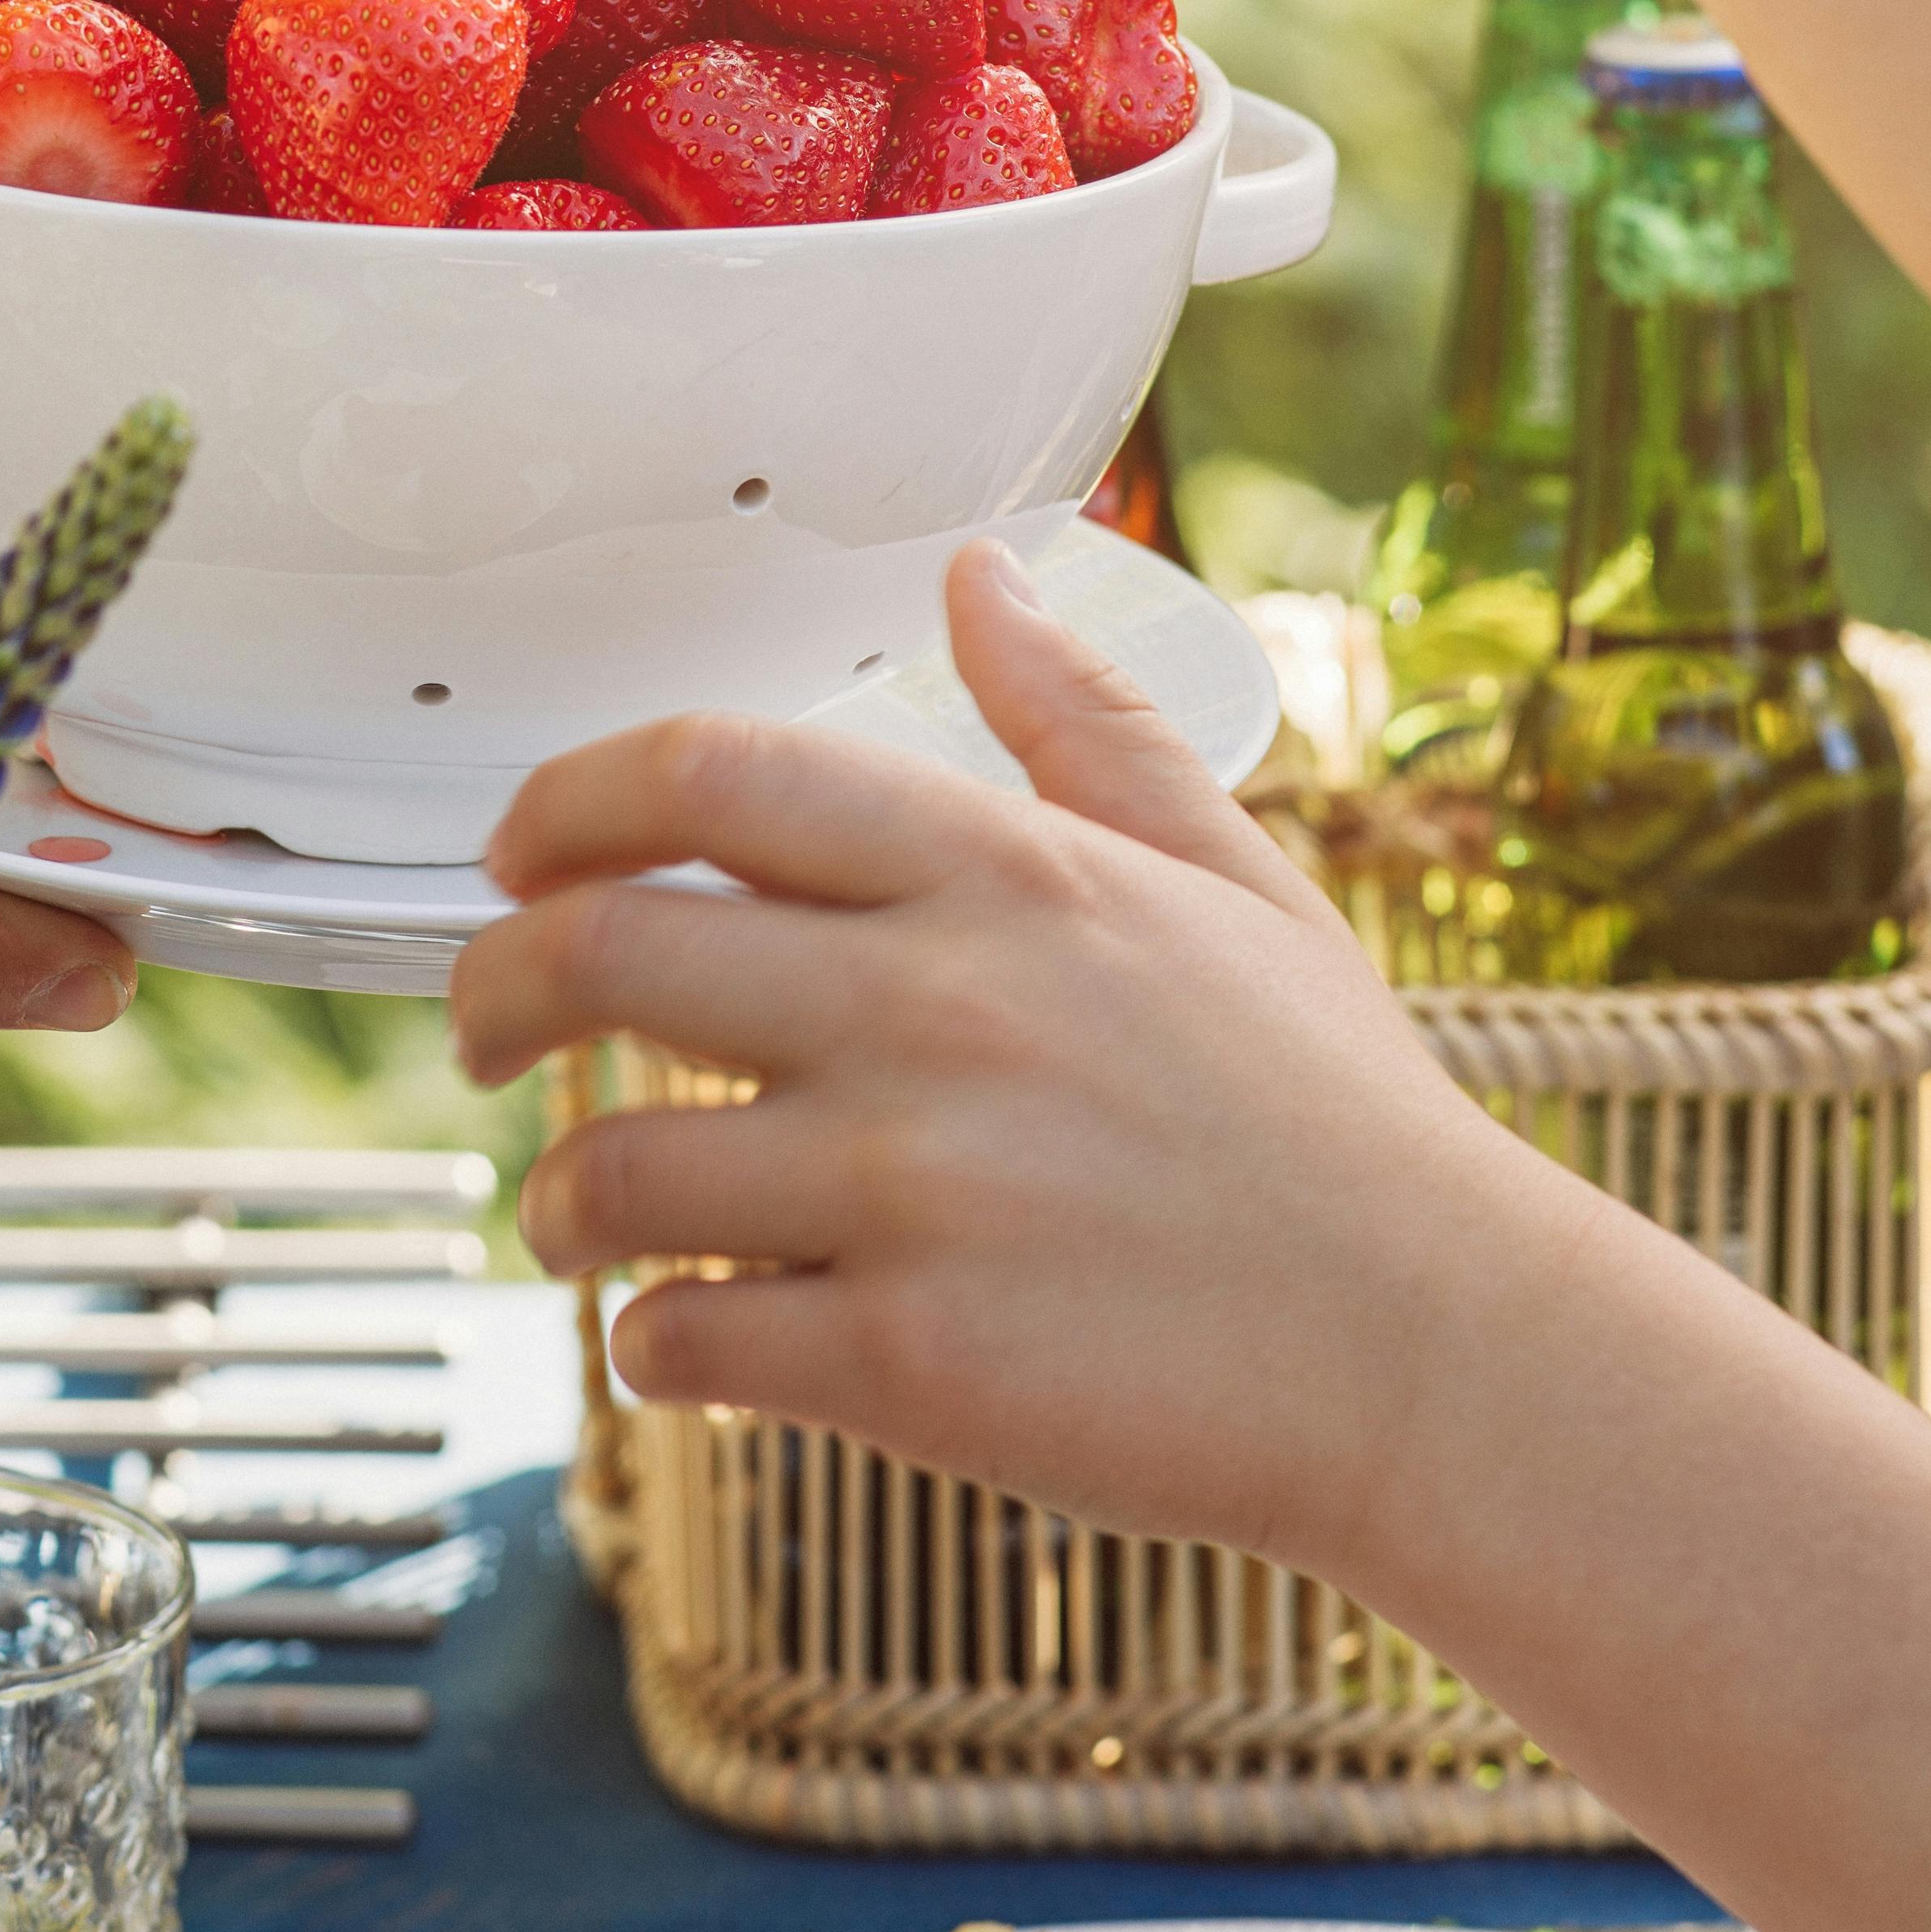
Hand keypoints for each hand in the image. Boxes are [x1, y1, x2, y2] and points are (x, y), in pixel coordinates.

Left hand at [447, 539, 1569, 1582]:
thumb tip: (982, 569)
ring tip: (584, 1217)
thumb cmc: (1336, 1126)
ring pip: (614, 1169)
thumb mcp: (1233, 877)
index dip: (562, 802)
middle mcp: (935, 1009)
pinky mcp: (906, 1363)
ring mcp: (912, 1190)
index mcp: (1004, 875)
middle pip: (602, 950)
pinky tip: (688, 1340)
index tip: (516, 852)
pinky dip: (650, 1347)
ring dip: (563, 1199)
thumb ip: (1084, 719)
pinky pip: (683, 1342)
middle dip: (492, 991)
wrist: (1448, 1357)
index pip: (703, 774)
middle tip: (482, 1034)